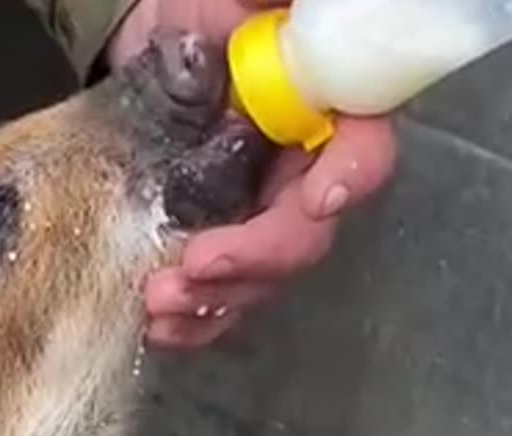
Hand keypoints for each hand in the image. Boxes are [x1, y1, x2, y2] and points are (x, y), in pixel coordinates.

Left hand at [110, 0, 398, 347]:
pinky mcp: (217, 235)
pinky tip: (158, 327)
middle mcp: (305, 168)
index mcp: (326, 110)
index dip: (351, 178)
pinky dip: (192, 319)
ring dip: (216, 301)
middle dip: (254, 260)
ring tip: (158, 304)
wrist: (147, 40)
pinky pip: (221, 293)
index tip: (314, 200)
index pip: (365, 150)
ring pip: (262, 277)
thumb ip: (270, 7)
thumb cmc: (204, 10)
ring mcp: (260, 208)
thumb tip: (274, 12)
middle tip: (193, 268)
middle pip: (306, 233)